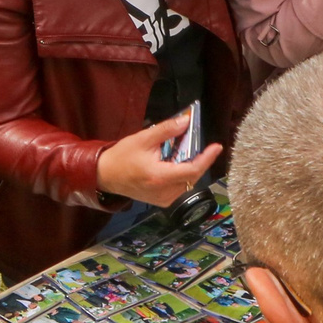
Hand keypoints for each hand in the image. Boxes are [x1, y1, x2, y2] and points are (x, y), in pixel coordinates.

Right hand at [95, 114, 223, 206]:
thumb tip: (186, 121)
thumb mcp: (143, 138)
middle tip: (198, 145)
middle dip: (198, 160)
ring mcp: (164, 199)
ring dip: (190, 167)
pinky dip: (182, 175)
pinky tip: (174, 165)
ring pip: (188, 183)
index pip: (192, 170)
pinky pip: (180, 188)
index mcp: (160, 177)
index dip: (207, 158)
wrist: (105, 175)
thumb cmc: (122, 156)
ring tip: (183, 153)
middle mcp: (165, 192)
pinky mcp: (162, 202)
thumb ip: (166, 130)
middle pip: (192, 176)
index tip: (217, 146)